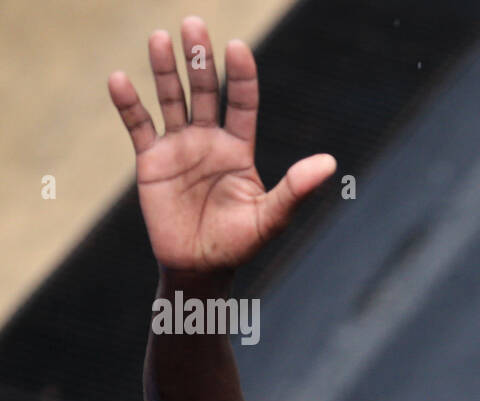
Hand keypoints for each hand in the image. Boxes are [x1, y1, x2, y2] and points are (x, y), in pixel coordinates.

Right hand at [107, 16, 335, 273]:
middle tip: (194, 24)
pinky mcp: (151, 161)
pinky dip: (128, 104)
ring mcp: (179, 147)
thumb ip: (297, 189)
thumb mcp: (272, 218)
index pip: (241, 103)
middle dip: (199, 59)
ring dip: (165, 70)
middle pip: (204, 91)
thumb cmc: (240, 244)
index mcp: (239, 148)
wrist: (200, 268)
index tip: (237, 48)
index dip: (240, 76)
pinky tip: (119, 79)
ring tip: (160, 37)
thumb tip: (330, 163)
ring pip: (171, 99)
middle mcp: (209, 140)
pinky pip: (138, 126)